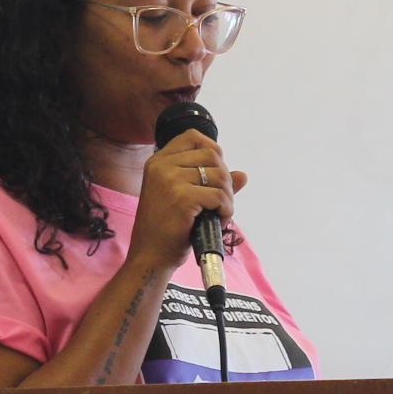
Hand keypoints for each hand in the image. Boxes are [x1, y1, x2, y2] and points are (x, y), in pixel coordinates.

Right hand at [126, 131, 244, 265]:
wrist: (150, 256)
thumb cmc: (165, 229)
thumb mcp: (183, 198)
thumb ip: (210, 182)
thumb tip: (242, 175)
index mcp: (158, 162)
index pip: (192, 137)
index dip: (212, 150)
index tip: (215, 172)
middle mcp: (161, 166)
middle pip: (211, 155)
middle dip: (224, 178)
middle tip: (220, 200)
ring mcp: (170, 180)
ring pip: (220, 176)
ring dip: (227, 197)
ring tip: (218, 213)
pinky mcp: (182, 198)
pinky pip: (219, 196)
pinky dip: (226, 210)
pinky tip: (218, 221)